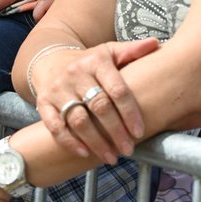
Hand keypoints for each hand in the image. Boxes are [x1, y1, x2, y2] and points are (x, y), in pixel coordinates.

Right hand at [35, 38, 159, 163]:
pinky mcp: (43, 103)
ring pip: (78, 120)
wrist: (50, 61)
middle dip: (115, 131)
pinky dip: (69, 142)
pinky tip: (85, 154)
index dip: (129, 112)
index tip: (139, 132)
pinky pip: (55, 126)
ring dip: (96, 142)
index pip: (116, 89)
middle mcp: (76, 74)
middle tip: (128, 149)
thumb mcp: (109, 52)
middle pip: (99, 107)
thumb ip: (132, 51)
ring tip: (111, 157)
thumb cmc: (88, 62)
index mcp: (96, 62)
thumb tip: (156, 44)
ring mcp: (58, 89)